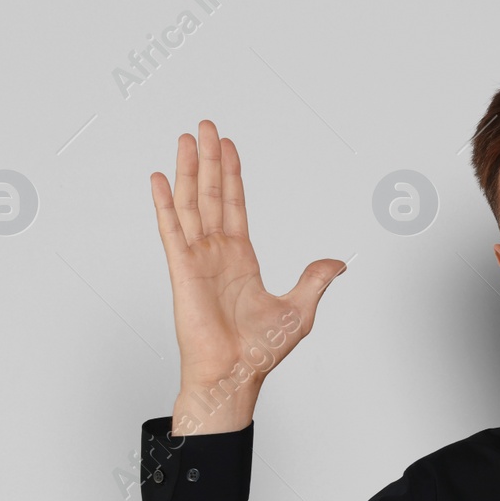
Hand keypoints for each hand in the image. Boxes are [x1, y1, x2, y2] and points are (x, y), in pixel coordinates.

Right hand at [151, 120, 345, 430]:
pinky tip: (161, 178)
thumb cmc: (259, 352)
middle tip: (205, 126)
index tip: (228, 147)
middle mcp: (216, 253)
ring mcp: (198, 259)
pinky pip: (172, 230)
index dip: (232, 175)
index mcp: (241, 259)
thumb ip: (314, 280)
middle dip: (209, 160)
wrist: (235, 374)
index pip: (235, 206)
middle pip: (212, 195)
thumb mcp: (300, 309)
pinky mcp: (182, 270)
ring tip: (186, 139)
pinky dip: (166, 203)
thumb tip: (338, 263)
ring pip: (192, 203)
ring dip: (188, 170)